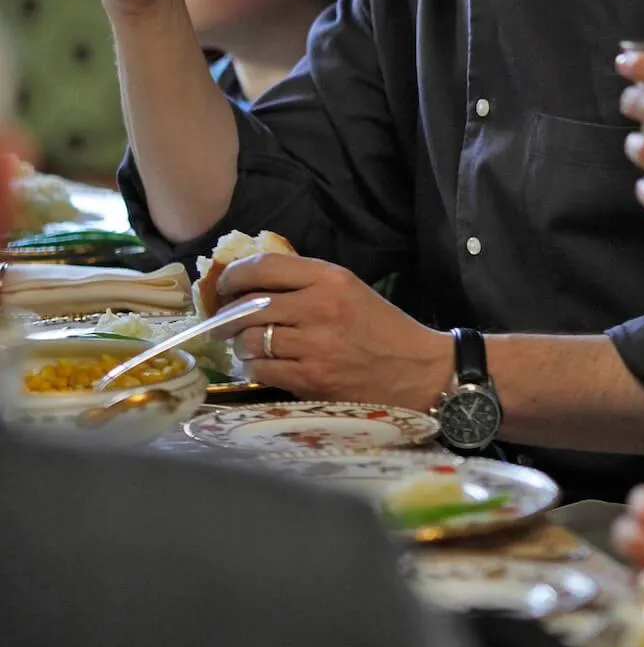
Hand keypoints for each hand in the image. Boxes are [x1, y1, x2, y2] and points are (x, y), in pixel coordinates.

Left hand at [214, 253, 450, 406]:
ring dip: (241, 344)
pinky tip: (263, 366)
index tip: (225, 285)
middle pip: (250, 305)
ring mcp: (313, 346)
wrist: (416, 369)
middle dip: (228, 315)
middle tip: (223, 321)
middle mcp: (319, 307)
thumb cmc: (381, 327)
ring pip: (251, 340)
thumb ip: (306, 282)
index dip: (234, 275)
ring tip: (249, 346)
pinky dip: (254, 369)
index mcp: (330, 278)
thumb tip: (251, 284)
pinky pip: (261, 370)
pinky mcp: (310, 379)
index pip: (264, 266)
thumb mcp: (349, 289)